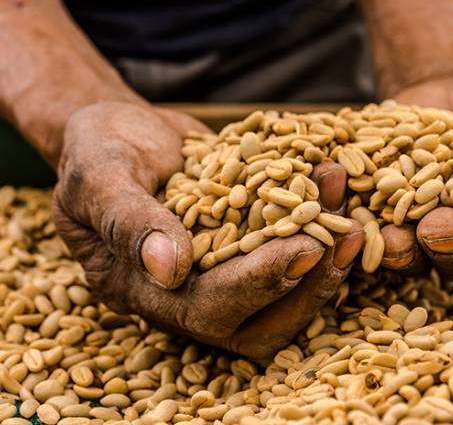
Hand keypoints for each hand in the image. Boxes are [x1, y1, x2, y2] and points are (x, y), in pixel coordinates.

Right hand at [52, 101, 362, 361]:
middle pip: (262, 319)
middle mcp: (188, 295)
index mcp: (144, 289)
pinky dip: (322, 229)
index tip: (304, 248)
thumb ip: (129, 220)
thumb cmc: (99, 151)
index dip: (258, 283)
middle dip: (309, 282)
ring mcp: (223, 273)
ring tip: (352, 213)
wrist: (124, 134)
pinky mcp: (248, 249)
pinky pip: (292, 254)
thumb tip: (168, 268)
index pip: (208, 307)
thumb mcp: (100, 175)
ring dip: (326, 261)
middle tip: (347, 238)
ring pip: (286, 296)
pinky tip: (339, 192)